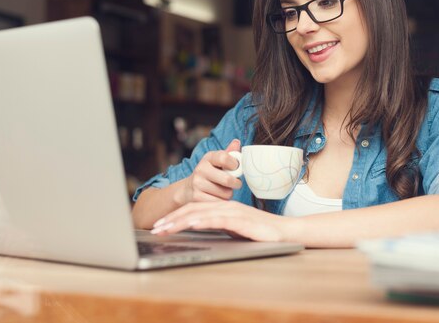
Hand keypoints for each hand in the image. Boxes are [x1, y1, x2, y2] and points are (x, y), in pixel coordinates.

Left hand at [151, 200, 296, 242]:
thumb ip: (218, 226)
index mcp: (223, 207)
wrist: (283, 231)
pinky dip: (203, 221)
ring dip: (180, 221)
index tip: (160, 225)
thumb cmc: (259, 232)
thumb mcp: (234, 228)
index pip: (194, 209)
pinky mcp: (241, 221)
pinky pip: (218, 220)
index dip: (175, 216)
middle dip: (171, 219)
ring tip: (165, 229)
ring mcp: (233, 212)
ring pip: (201, 214)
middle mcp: (225, 206)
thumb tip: (199, 228)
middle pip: (193, 210)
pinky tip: (192, 224)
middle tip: (155, 228)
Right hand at [174, 139, 242, 204]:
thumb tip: (237, 142)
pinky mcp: (197, 198)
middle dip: (236, 183)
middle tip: (235, 183)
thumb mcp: (217, 161)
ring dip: (228, 194)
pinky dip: (222, 202)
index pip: (224, 158)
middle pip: (228, 180)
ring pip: (226, 193)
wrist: (188, 188)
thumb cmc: (210, 173)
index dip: (235, 165)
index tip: (236, 168)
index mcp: (208, 158)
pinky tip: (217, 197)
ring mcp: (197, 184)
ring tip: (223, 190)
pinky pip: (219, 202)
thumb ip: (229, 153)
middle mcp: (201, 169)